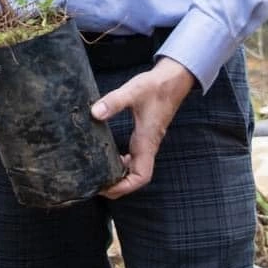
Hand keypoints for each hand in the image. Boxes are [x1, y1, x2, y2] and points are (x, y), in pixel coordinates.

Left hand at [89, 57, 194, 198]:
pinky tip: (110, 157)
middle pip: (137, 178)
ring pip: (136, 169)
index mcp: (147, 141)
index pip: (141, 176)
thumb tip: (95, 113)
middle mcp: (148, 146)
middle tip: (96, 184)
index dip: (124, 187)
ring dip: (121, 175)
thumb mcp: (133, 91)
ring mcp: (147, 142)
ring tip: (100, 174)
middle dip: (118, 186)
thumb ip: (114, 102)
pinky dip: (123, 163)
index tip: (106, 188)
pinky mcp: (145, 136)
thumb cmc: (156, 86)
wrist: (173, 80)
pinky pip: (135, 158)